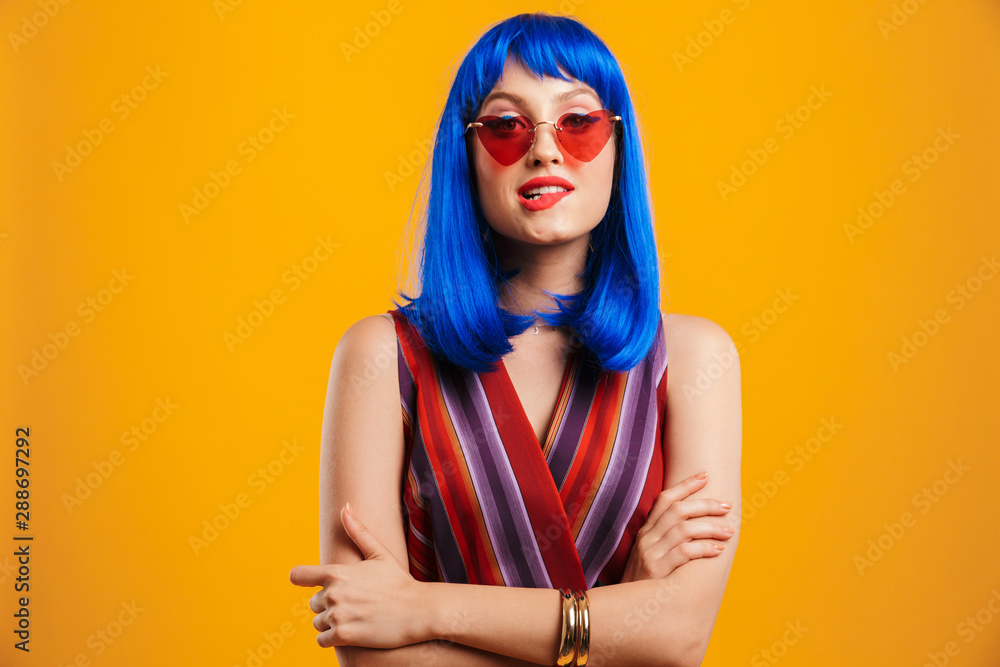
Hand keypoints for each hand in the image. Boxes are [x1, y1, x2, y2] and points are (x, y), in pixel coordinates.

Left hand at [289, 503, 425, 648]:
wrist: (418, 610)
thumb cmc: (399, 581)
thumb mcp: (379, 553)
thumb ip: (358, 531)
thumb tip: (345, 507)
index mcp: (337, 572)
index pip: (298, 575)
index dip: (301, 579)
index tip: (308, 583)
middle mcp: (333, 593)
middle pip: (313, 602)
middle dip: (328, 604)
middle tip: (353, 603)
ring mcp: (337, 615)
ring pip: (318, 622)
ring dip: (331, 622)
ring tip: (354, 617)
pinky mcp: (343, 636)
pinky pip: (322, 640)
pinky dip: (333, 638)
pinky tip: (351, 632)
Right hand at [620, 472, 734, 582]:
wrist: (625, 606)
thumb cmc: (645, 580)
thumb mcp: (650, 553)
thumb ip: (666, 538)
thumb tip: (695, 525)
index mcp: (646, 530)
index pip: (664, 499)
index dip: (685, 485)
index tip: (705, 475)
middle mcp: (647, 537)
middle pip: (678, 510)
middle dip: (705, 505)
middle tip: (727, 507)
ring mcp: (651, 552)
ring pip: (684, 529)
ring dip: (710, 528)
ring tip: (729, 532)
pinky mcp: (657, 569)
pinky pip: (684, 552)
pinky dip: (703, 548)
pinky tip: (718, 550)